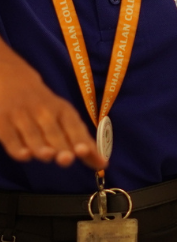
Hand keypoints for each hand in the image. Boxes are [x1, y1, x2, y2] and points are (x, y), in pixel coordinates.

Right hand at [0, 45, 106, 169]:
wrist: (11, 79)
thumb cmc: (43, 105)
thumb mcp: (62, 116)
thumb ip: (79, 139)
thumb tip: (102, 162)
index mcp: (63, 110)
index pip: (74, 127)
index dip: (80, 140)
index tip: (86, 152)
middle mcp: (44, 112)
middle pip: (54, 132)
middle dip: (62, 145)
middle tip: (68, 158)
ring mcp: (22, 116)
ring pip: (33, 134)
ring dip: (41, 146)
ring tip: (49, 156)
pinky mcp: (2, 121)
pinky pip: (10, 136)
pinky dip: (17, 146)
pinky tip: (25, 156)